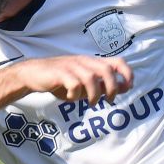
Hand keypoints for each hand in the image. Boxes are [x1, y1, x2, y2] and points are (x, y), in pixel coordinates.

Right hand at [15, 55, 132, 105]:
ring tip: (91, 103)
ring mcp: (72, 66)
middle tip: (109, 100)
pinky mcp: (60, 73)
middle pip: (106, 70)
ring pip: (91, 77)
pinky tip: (71, 97)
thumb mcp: (85, 84)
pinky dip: (76, 94)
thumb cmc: (61, 80)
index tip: (128, 87)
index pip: (117, 61)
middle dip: (112, 88)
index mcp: (92, 62)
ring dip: (95, 94)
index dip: (127, 73)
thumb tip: (124, 88)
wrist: (34, 75)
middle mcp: (84, 61)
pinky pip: (74, 84)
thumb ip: (102, 85)